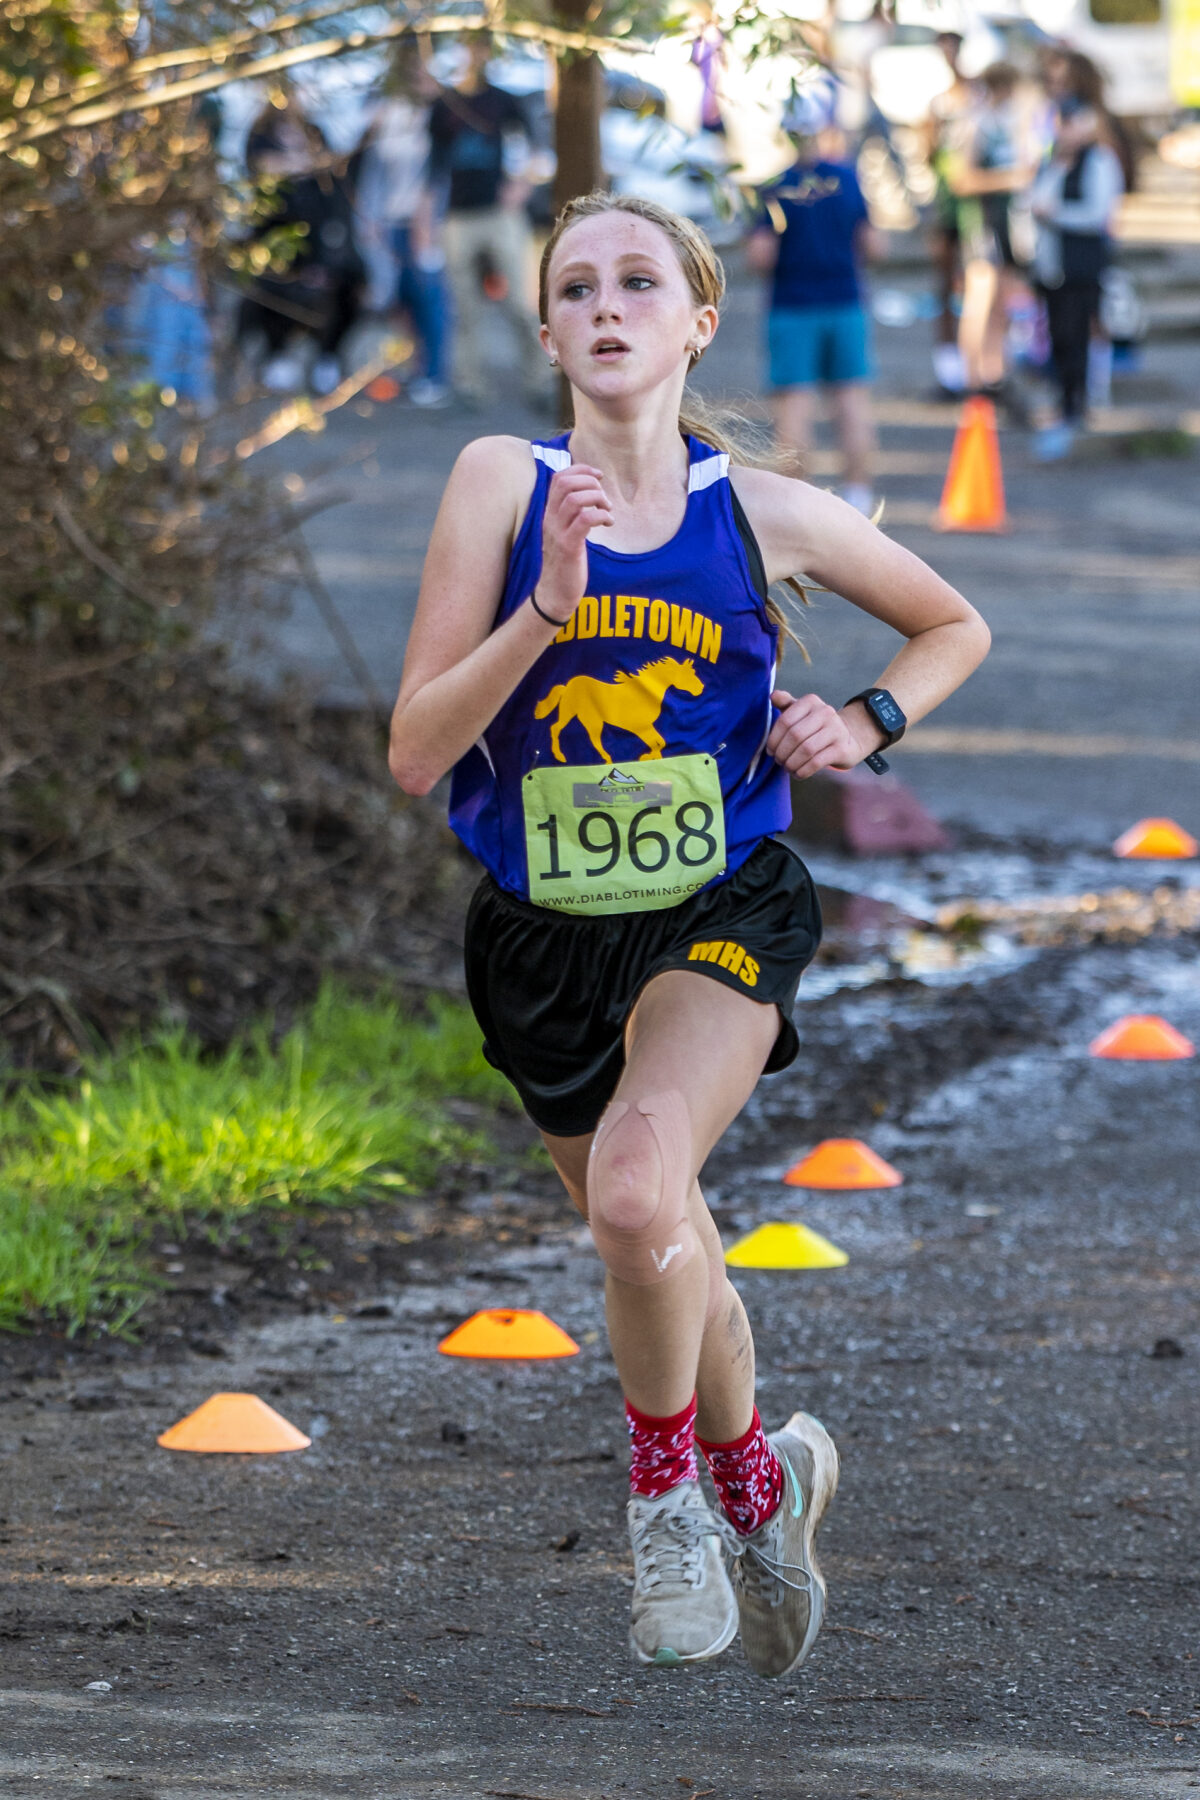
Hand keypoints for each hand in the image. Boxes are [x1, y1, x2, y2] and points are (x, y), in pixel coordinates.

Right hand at [534, 465, 613, 623]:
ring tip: (607, 510)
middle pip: (565, 483)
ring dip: (597, 498)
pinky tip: (608, 523)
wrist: (555, 593)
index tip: (599, 476)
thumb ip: (573, 514)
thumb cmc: (566, 563)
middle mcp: (550, 519)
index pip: (559, 478)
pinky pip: (584, 521)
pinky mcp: (568, 547)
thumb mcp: (567, 532)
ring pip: (575, 499)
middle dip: (590, 482)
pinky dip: (601, 516)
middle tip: (603, 498)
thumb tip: (591, 494)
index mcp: (550, 513)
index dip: (581, 469)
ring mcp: (557, 533)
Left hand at [767, 689, 876, 779]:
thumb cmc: (815, 727)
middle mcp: (825, 712)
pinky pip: (816, 762)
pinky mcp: (841, 749)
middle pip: (795, 736)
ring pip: (806, 750)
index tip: (770, 751)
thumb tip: (773, 696)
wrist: (847, 739)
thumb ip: (786, 704)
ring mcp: (836, 730)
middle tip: (778, 761)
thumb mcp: (801, 713)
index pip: (785, 721)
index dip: (774, 739)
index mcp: (811, 701)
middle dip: (782, 752)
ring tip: (787, 767)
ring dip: (791, 763)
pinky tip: (798, 773)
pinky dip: (803, 771)